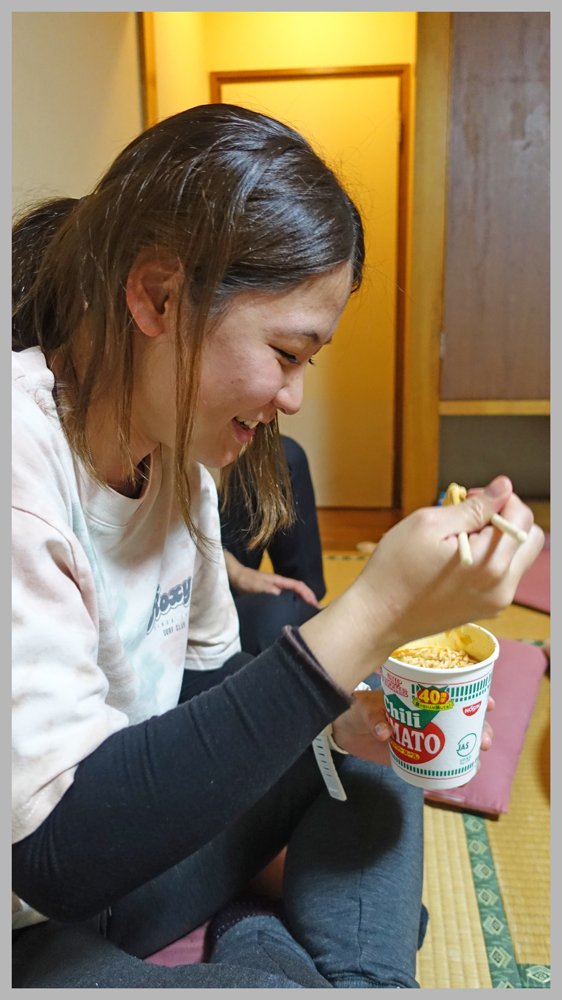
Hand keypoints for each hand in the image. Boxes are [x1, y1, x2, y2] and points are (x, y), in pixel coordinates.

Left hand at [223, 550, 319, 606]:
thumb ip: (268, 590)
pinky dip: (293, 604)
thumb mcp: (256, 585)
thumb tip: (281, 597)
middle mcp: (280, 585)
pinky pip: (286, 599)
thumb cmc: (246, 580)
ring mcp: (276, 589)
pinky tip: (293, 613)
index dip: (308, 593)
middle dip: (309, 598)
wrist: (235, 577)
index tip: (315, 603)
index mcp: (279, 581)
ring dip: (302, 602)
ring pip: (294, 595)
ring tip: (309, 613)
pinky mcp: (271, 595)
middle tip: (317, 611)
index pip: (298, 586)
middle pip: (299, 590)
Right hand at [300, 475, 543, 693]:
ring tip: (460, 538)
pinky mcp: (487, 609)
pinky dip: (490, 559)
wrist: (378, 618)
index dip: (498, 499)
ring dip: (498, 539)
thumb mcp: (428, 524)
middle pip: (530, 538)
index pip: (522, 517)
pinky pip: (504, 575)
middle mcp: (503, 586)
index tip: (468, 500)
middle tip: (469, 516)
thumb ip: (474, 507)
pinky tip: (458, 558)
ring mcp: (497, 601)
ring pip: (519, 557)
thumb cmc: (395, 569)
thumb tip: (503, 487)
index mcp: (491, 563)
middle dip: (506, 518)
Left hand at [331, 690, 494, 774]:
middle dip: (479, 730)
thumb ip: (374, 716)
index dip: (473, 698)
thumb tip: (385, 732)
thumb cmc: (355, 708)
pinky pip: (438, 765)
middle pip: (461, 722)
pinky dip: (451, 771)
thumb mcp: (364, 706)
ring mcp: (422, 738)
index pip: (452, 694)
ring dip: (469, 751)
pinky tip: (462, 776)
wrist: (341, 729)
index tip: (488, 704)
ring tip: (475, 761)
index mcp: (418, 698)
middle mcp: (426, 717)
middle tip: (484, 741)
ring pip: (455, 744)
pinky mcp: (413, 757)